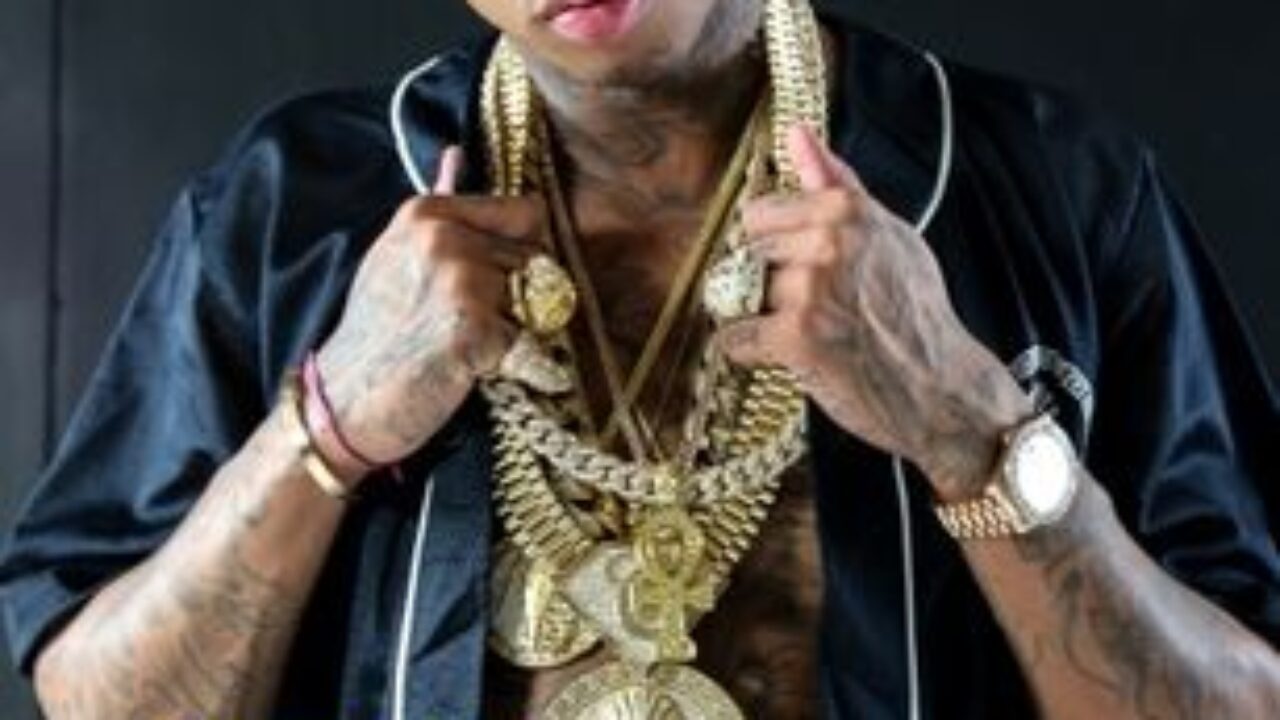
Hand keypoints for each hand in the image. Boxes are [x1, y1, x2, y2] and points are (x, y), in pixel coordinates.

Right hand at [313, 148, 542, 480]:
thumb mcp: (396, 254)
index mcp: (426, 213)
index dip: (522, 247)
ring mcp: (462, 282)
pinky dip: (510, 362)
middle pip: (534, 258)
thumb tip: (456, 153)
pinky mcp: (476, 329)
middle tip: (463, 320)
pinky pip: (529, 342)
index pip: (525, 210)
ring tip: (462, 341)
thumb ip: (439, 204)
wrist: (347, 402)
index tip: (494, 275)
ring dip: (515, 326)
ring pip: (537, 300)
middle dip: (516, 292)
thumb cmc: (376, 332)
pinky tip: (466, 367)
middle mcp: (445, 238)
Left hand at [718, 127, 1032, 501]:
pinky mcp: (795, 337)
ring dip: (768, 320)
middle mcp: (826, 241)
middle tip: (818, 308)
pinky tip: (795, 357)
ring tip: (817, 334)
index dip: (775, 247)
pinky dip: (753, 354)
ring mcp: (808, 289)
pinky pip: (736, 339)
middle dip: (770, 283)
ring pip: (746, 298)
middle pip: (749, 256)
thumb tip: (797, 134)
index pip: (760, 215)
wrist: (940, 387)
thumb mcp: (888, 232)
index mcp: (843, 210)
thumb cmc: (915, 312)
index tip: (803, 268)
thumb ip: (835, 182)